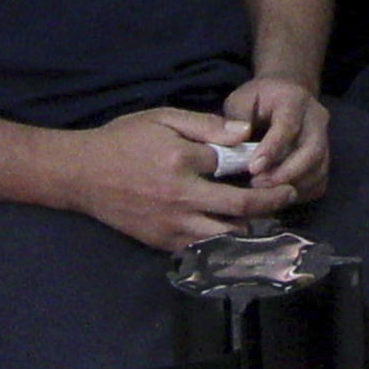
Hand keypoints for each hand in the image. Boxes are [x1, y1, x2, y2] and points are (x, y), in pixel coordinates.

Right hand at [61, 106, 268, 250]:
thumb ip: (204, 125)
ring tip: (266, 216)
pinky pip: (204, 249)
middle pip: (241, 207)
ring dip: (251, 227)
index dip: (256, 164)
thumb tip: (245, 132)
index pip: (234, 166)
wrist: (81, 174)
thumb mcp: (161, 118)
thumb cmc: (122, 140)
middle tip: (288, 194)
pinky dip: (224, 243)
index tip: (270, 163)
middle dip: (271, 200)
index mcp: (181, 161)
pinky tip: (234, 231)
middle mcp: (181, 198)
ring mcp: (172, 225)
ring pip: (227, 235)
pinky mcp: (163, 242)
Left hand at [218, 74, 330, 209]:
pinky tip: (277, 196)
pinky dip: (300, 193)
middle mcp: (317, 119)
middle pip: (312, 151)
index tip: (252, 168)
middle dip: (285, 173)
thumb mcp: (241, 100)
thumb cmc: (257, 100)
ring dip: (292, 186)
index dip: (271, 150)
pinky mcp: (325, 158)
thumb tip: (240, 140)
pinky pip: (319, 182)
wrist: (286, 95)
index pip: (288, 127)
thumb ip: (237, 118)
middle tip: (257, 184)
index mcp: (294, 100)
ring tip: (264, 193)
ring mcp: (326, 139)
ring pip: (318, 169)